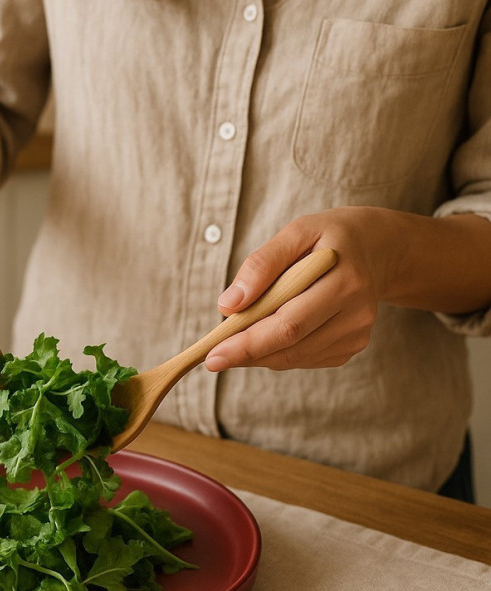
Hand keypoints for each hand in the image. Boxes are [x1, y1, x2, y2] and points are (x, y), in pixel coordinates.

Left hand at [204, 208, 390, 371]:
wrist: (379, 248)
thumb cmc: (329, 237)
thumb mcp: (297, 232)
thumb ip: (262, 264)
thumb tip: (228, 305)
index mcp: (345, 280)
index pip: (289, 323)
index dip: (248, 342)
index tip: (212, 354)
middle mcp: (357, 312)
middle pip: (291, 345)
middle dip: (246, 353)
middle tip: (212, 358)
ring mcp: (357, 333)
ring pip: (295, 357)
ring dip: (259, 355)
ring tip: (233, 343)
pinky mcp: (352, 346)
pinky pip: (305, 358)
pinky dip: (279, 352)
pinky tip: (267, 336)